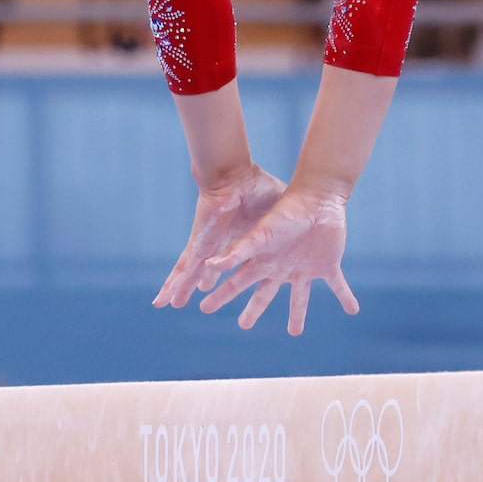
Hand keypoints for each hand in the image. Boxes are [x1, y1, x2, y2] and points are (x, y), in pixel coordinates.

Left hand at [153, 165, 286, 311]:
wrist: (236, 176)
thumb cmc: (258, 187)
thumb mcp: (280, 212)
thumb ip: (292, 229)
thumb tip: (318, 234)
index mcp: (243, 238)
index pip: (234, 260)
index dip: (225, 273)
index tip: (216, 285)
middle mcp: (222, 244)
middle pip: (209, 271)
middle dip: (206, 285)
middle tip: (202, 304)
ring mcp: (208, 246)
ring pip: (191, 272)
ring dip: (180, 288)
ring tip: (166, 303)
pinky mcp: (199, 244)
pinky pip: (183, 267)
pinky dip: (174, 282)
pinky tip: (164, 297)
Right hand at [197, 183, 358, 335]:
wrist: (316, 198)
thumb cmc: (284, 214)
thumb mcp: (259, 236)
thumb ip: (236, 252)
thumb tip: (208, 267)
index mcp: (264, 261)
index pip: (237, 283)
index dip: (222, 296)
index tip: (204, 307)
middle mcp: (282, 268)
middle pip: (264, 294)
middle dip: (254, 310)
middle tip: (243, 325)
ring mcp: (305, 267)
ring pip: (300, 297)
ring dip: (297, 314)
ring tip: (295, 332)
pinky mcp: (328, 265)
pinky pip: (338, 286)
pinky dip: (346, 298)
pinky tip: (353, 310)